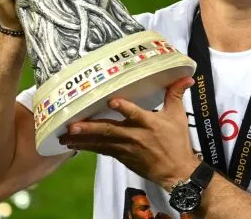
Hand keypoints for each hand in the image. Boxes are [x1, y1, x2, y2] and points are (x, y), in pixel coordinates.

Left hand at [61, 77, 199, 189]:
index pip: (135, 113)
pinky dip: (87, 147)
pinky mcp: (121, 157)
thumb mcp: (177, 116)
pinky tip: (73, 144)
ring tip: (64, 136)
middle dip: (89, 128)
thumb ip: (175, 94)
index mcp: (148, 123)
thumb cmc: (176, 142)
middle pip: (109, 130)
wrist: (176, 172)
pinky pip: (101, 151)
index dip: (124, 108)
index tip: (112, 101)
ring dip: (82, 139)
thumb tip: (186, 77)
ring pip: (101, 142)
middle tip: (71, 125)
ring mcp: (126, 148)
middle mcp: (134, 135)